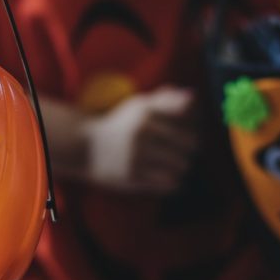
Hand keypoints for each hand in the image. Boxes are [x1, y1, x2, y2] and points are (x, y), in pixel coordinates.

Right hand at [81, 86, 197, 193]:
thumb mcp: (138, 106)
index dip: (191, 127)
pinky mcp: (133, 176)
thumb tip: (193, 96)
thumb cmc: (119, 125)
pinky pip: (170, 183)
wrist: (87, 148)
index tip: (186, 135)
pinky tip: (164, 178)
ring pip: (181, 165)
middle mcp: (143, 131)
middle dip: (188, 150)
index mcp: (146, 112)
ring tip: (173, 167)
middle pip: (189, 143)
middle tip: (181, 153)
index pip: (186, 117)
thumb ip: (166, 99)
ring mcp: (138, 154)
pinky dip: (172, 182)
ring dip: (180, 167)